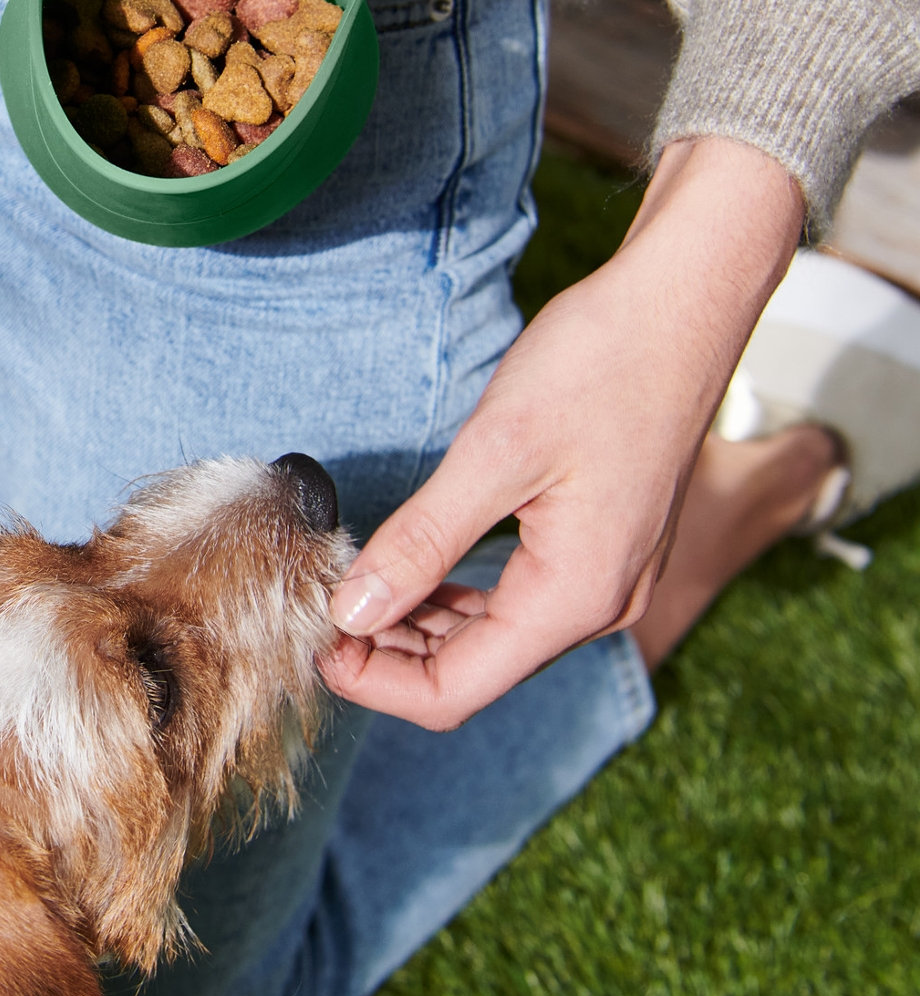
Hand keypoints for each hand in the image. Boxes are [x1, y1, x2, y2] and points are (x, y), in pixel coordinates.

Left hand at [319, 136, 802, 728]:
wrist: (684, 304)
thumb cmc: (601, 364)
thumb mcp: (495, 451)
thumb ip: (422, 542)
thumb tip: (352, 611)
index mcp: (575, 597)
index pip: (455, 691)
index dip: (373, 681)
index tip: (310, 640)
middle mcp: (599, 604)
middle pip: (471, 672)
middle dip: (386, 653)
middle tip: (316, 604)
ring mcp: (605, 578)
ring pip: (490, 638)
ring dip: (416, 624)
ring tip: (350, 582)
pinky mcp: (599, 546)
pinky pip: (515, 599)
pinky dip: (455, 593)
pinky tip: (410, 563)